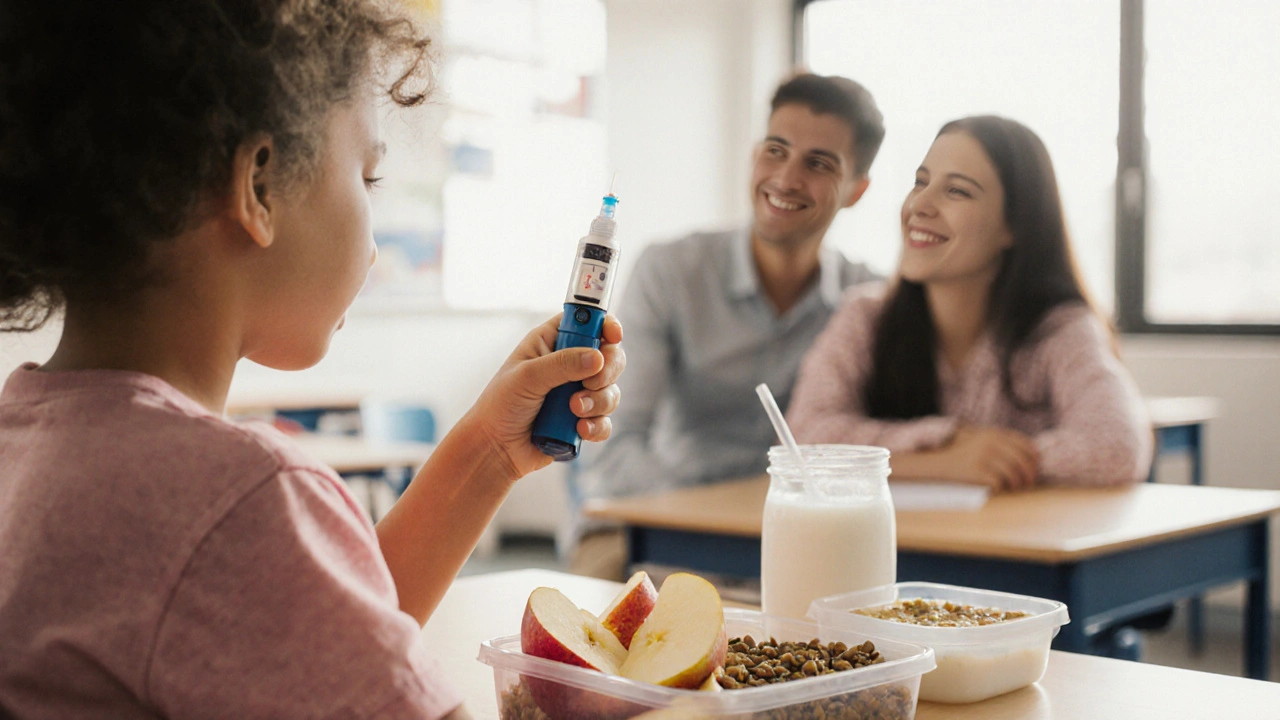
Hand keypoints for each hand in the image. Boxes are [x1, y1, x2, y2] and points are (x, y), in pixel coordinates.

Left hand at [461, 313, 624, 480]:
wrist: (495, 448)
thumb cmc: (501, 405)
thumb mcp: (527, 376)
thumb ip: (562, 364)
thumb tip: (597, 358)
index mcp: (552, 342)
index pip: (588, 321)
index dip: (605, 323)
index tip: (614, 336)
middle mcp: (569, 364)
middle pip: (610, 355)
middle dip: (607, 370)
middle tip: (591, 383)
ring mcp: (578, 393)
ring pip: (611, 390)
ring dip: (598, 402)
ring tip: (574, 412)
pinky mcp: (583, 420)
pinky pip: (605, 420)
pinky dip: (597, 426)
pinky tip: (579, 430)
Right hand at [939, 425, 1039, 491]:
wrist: (940, 464)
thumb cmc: (966, 456)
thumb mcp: (983, 441)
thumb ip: (1003, 443)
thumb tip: (1032, 456)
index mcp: (994, 434)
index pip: (1025, 444)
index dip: (1034, 457)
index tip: (1035, 467)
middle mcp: (990, 443)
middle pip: (1021, 460)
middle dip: (1029, 473)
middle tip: (1030, 482)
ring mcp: (983, 456)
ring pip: (1012, 472)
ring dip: (1018, 482)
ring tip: (1017, 487)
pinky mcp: (976, 471)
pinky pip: (998, 482)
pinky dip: (1002, 487)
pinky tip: (1000, 488)